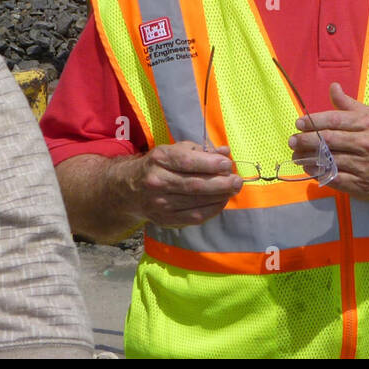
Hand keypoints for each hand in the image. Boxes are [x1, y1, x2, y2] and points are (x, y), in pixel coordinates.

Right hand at [119, 141, 241, 228]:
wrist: (131, 188)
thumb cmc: (160, 165)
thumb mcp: (175, 150)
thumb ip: (201, 150)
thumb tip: (225, 152)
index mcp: (160, 159)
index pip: (187, 162)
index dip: (210, 164)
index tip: (227, 165)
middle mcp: (157, 181)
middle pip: (194, 185)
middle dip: (220, 183)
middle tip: (237, 181)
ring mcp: (160, 203)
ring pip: (196, 202)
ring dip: (219, 197)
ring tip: (233, 190)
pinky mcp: (165, 219)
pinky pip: (193, 218)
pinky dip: (211, 210)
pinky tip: (221, 202)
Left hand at [290, 84, 368, 200]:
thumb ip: (349, 104)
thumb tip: (332, 87)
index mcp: (367, 123)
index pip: (333, 120)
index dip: (312, 122)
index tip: (298, 124)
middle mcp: (366, 143)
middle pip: (328, 141)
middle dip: (306, 141)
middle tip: (292, 141)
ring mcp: (365, 166)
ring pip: (329, 161)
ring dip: (308, 158)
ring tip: (297, 155)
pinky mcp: (364, 185)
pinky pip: (336, 179)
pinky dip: (320, 174)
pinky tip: (311, 169)